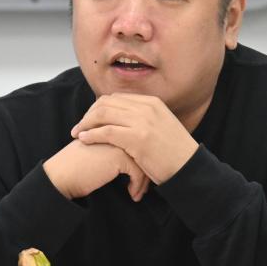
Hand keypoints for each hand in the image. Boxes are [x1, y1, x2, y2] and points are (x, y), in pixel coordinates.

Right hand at [43, 139, 149, 201]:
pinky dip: (138, 185)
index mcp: (113, 124)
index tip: (144, 174)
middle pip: (144, 148)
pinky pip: (138, 171)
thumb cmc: (77, 165)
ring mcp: (119, 141)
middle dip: (147, 168)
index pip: (138, 138)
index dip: (143, 157)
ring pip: (144, 159)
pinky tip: (133, 194)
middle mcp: (117, 129)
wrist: (61, 175)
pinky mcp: (118, 156)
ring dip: (145, 178)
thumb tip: (135, 158)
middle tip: (146, 184)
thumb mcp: (98, 149)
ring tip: (140, 191)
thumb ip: (114, 146)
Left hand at [71, 94, 198, 184]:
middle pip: (107, 102)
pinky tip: (84, 140)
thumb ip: (146, 118)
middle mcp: (146, 107)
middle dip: (89, 114)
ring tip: (77, 134)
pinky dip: (91, 135)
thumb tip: (126, 119)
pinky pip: (106, 132)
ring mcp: (143, 121)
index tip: (89, 119)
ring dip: (86, 123)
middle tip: (79, 126)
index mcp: (152, 102)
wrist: (189, 168)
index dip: (98, 107)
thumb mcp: (162, 126)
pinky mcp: (138, 138)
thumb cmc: (175, 153)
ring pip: (103, 114)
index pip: (117, 97)